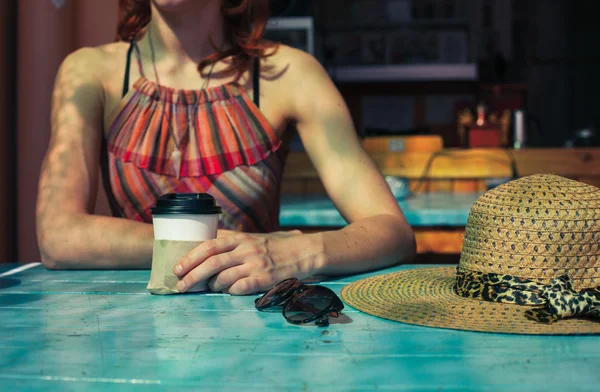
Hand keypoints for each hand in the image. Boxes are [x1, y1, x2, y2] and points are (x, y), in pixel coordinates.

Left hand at [173, 230, 308, 294]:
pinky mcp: (264, 279)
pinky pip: (239, 288)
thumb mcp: (251, 239)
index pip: (209, 245)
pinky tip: (228, 292)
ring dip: (210, 286)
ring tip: (207, 289)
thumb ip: (229, 242)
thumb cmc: (273, 247)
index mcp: (240, 238)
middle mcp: (246, 250)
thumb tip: (202, 244)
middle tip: (181, 286)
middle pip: (212, 262)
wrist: (302, 253)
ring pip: (223, 277)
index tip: (177, 268)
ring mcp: (255, 265)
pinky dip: (229, 292)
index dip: (190, 257)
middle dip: (192, 275)